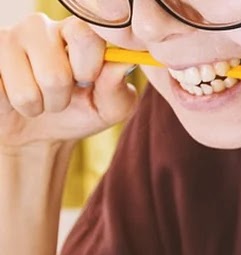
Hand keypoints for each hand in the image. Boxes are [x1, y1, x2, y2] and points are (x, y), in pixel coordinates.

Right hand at [0, 15, 137, 148]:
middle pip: (56, 74)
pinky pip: (4, 92)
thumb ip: (119, 89)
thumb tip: (119, 66)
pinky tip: (13, 92)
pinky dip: (16, 105)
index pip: (86, 36)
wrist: (38, 131)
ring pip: (29, 90)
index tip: (86, 80)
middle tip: (59, 97)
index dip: (88, 68)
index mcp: (77, 32)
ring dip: (37, 105)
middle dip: (61, 99)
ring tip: (38, 98)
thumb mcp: (110, 108)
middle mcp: (42, 27)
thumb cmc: (79, 112)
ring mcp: (9, 38)